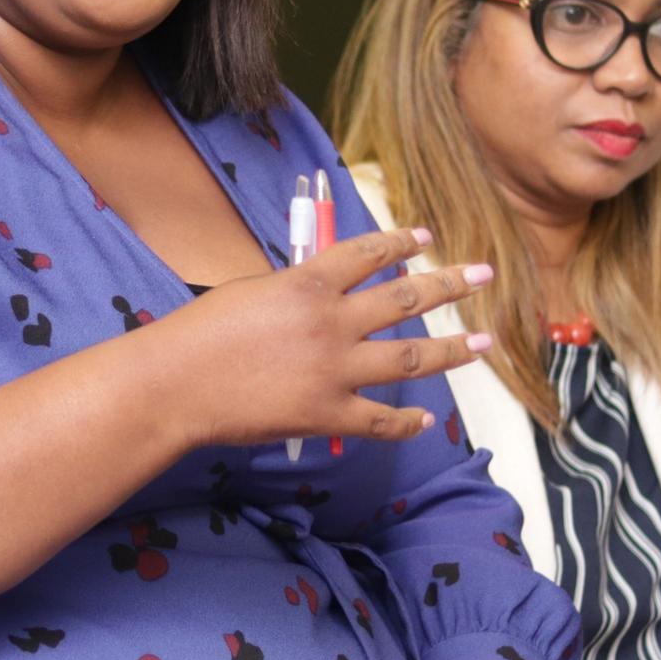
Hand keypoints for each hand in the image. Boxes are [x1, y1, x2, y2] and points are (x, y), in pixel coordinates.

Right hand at [155, 226, 493, 447]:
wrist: (176, 384)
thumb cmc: (200, 334)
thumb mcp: (250, 291)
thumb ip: (295, 291)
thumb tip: (324, 294)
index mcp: (309, 283)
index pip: (369, 253)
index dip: (401, 242)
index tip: (426, 236)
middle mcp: (333, 322)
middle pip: (405, 297)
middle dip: (450, 283)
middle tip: (485, 274)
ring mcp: (334, 370)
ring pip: (410, 357)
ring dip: (452, 348)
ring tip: (484, 341)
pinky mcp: (327, 413)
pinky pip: (380, 420)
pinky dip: (405, 423)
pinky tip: (424, 420)